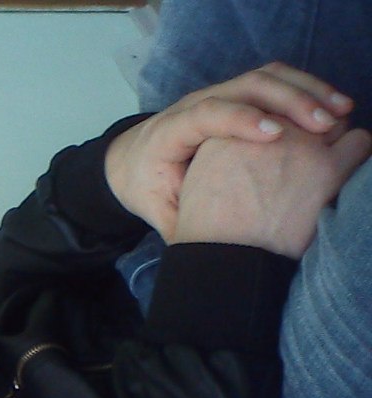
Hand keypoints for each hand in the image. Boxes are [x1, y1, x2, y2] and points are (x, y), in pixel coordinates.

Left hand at [104, 63, 355, 239]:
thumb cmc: (147, 188)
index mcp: (169, 133)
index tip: (275, 135)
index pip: (206, 114)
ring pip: (264, 78)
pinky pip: (273, 82)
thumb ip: (178, 223)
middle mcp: (193, 105)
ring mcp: (216, 95)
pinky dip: (304, 90)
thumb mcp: (156, 210)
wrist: (132, 160)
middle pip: (244, 87)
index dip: (240, 120)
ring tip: (340, 112)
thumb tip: (201, 245)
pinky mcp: (234, 95)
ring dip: (306, 91)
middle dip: (288, 101)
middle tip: (326, 125)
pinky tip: (331, 108)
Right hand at [172, 120, 370, 258]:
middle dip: (305, 124)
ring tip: (325, 160)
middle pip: (302, 109)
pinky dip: (354, 151)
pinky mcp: (329, 167)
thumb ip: (222, 152)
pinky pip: (359, 142)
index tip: (276, 145)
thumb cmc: (206, 229)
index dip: (277, 126)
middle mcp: (269, 128)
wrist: (223, 255)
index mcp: (233, 128)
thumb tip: (241, 149)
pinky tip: (343, 168)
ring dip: (332, 136)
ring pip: (334, 120)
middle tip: (303, 151)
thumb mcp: (197, 179)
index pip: (269, 109)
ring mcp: (302, 145)